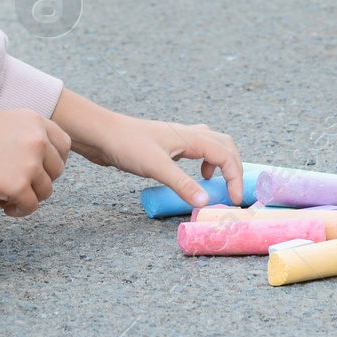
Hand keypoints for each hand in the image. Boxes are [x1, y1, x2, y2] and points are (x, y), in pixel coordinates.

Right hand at [0, 90, 70, 217]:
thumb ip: (25, 137)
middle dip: (39, 180)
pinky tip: (2, 205)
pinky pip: (31, 206)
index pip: (64, 145)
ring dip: (28, 197)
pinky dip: (19, 210)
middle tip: (17, 184)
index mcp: (35, 121)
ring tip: (6, 196)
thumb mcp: (4, 123)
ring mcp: (30, 163)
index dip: (52, 161)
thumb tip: (37, 162)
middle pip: (57, 170)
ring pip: (46, 191)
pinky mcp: (18, 185)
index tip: (37, 170)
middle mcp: (38, 139)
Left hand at [52, 90, 242, 207]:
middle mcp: (188, 134)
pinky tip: (194, 175)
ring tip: (215, 183)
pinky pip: (197, 149)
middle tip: (233, 190)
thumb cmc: (127, 145)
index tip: (235, 200)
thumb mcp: (156, 167)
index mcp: (191, 137)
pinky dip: (205, 161)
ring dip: (221, 162)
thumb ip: (182, 184)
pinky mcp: (168, 145)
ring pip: (212, 144)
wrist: (101, 133)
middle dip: (234, 167)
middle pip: (225, 145)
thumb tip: (205, 202)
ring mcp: (178, 138)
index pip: (226, 155)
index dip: (235, 177)